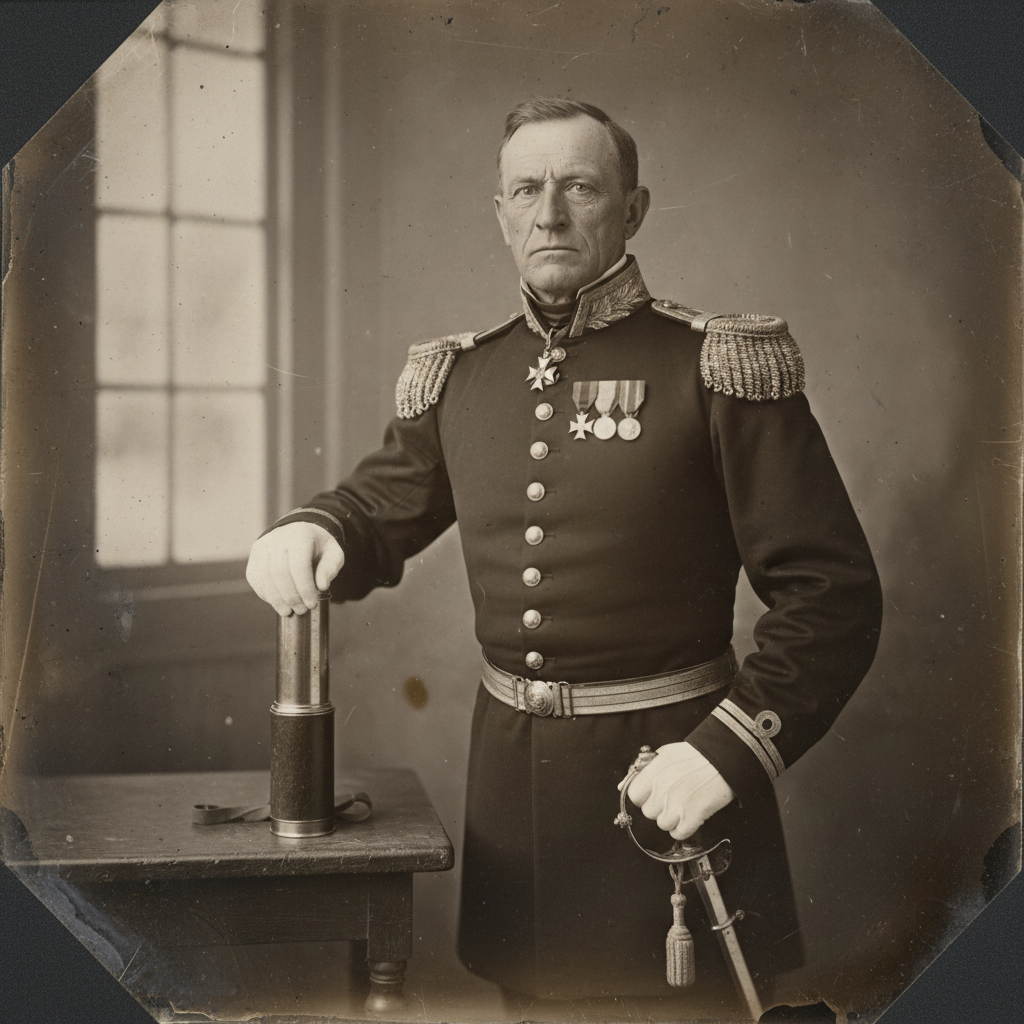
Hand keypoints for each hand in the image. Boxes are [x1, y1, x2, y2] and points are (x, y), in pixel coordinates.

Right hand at [245, 522, 344, 615]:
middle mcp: (277, 539)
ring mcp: (262, 547)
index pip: (299, 566)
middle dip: (291, 596)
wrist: (298, 530)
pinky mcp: (254, 556)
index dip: (305, 589)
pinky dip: (266, 594)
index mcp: (300, 537)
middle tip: (301, 610)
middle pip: (279, 573)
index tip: (312, 604)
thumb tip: (322, 586)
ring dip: (277, 599)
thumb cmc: (318, 546)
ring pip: (265, 578)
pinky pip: (256, 579)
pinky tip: (278, 602)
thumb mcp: (333, 552)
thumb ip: (330, 568)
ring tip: (289, 611)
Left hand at [618, 742, 734, 840]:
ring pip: (663, 824)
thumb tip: (622, 786)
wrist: (724, 758)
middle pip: (649, 812)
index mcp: (653, 772)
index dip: (644, 797)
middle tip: (674, 798)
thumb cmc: (696, 755)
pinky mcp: (692, 816)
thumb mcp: (665, 754)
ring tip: (685, 804)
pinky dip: (685, 828)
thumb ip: (642, 770)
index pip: (634, 796)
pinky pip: (678, 833)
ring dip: (673, 819)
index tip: (654, 795)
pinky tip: (692, 815)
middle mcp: (661, 789)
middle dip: (660, 808)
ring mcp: (676, 804)